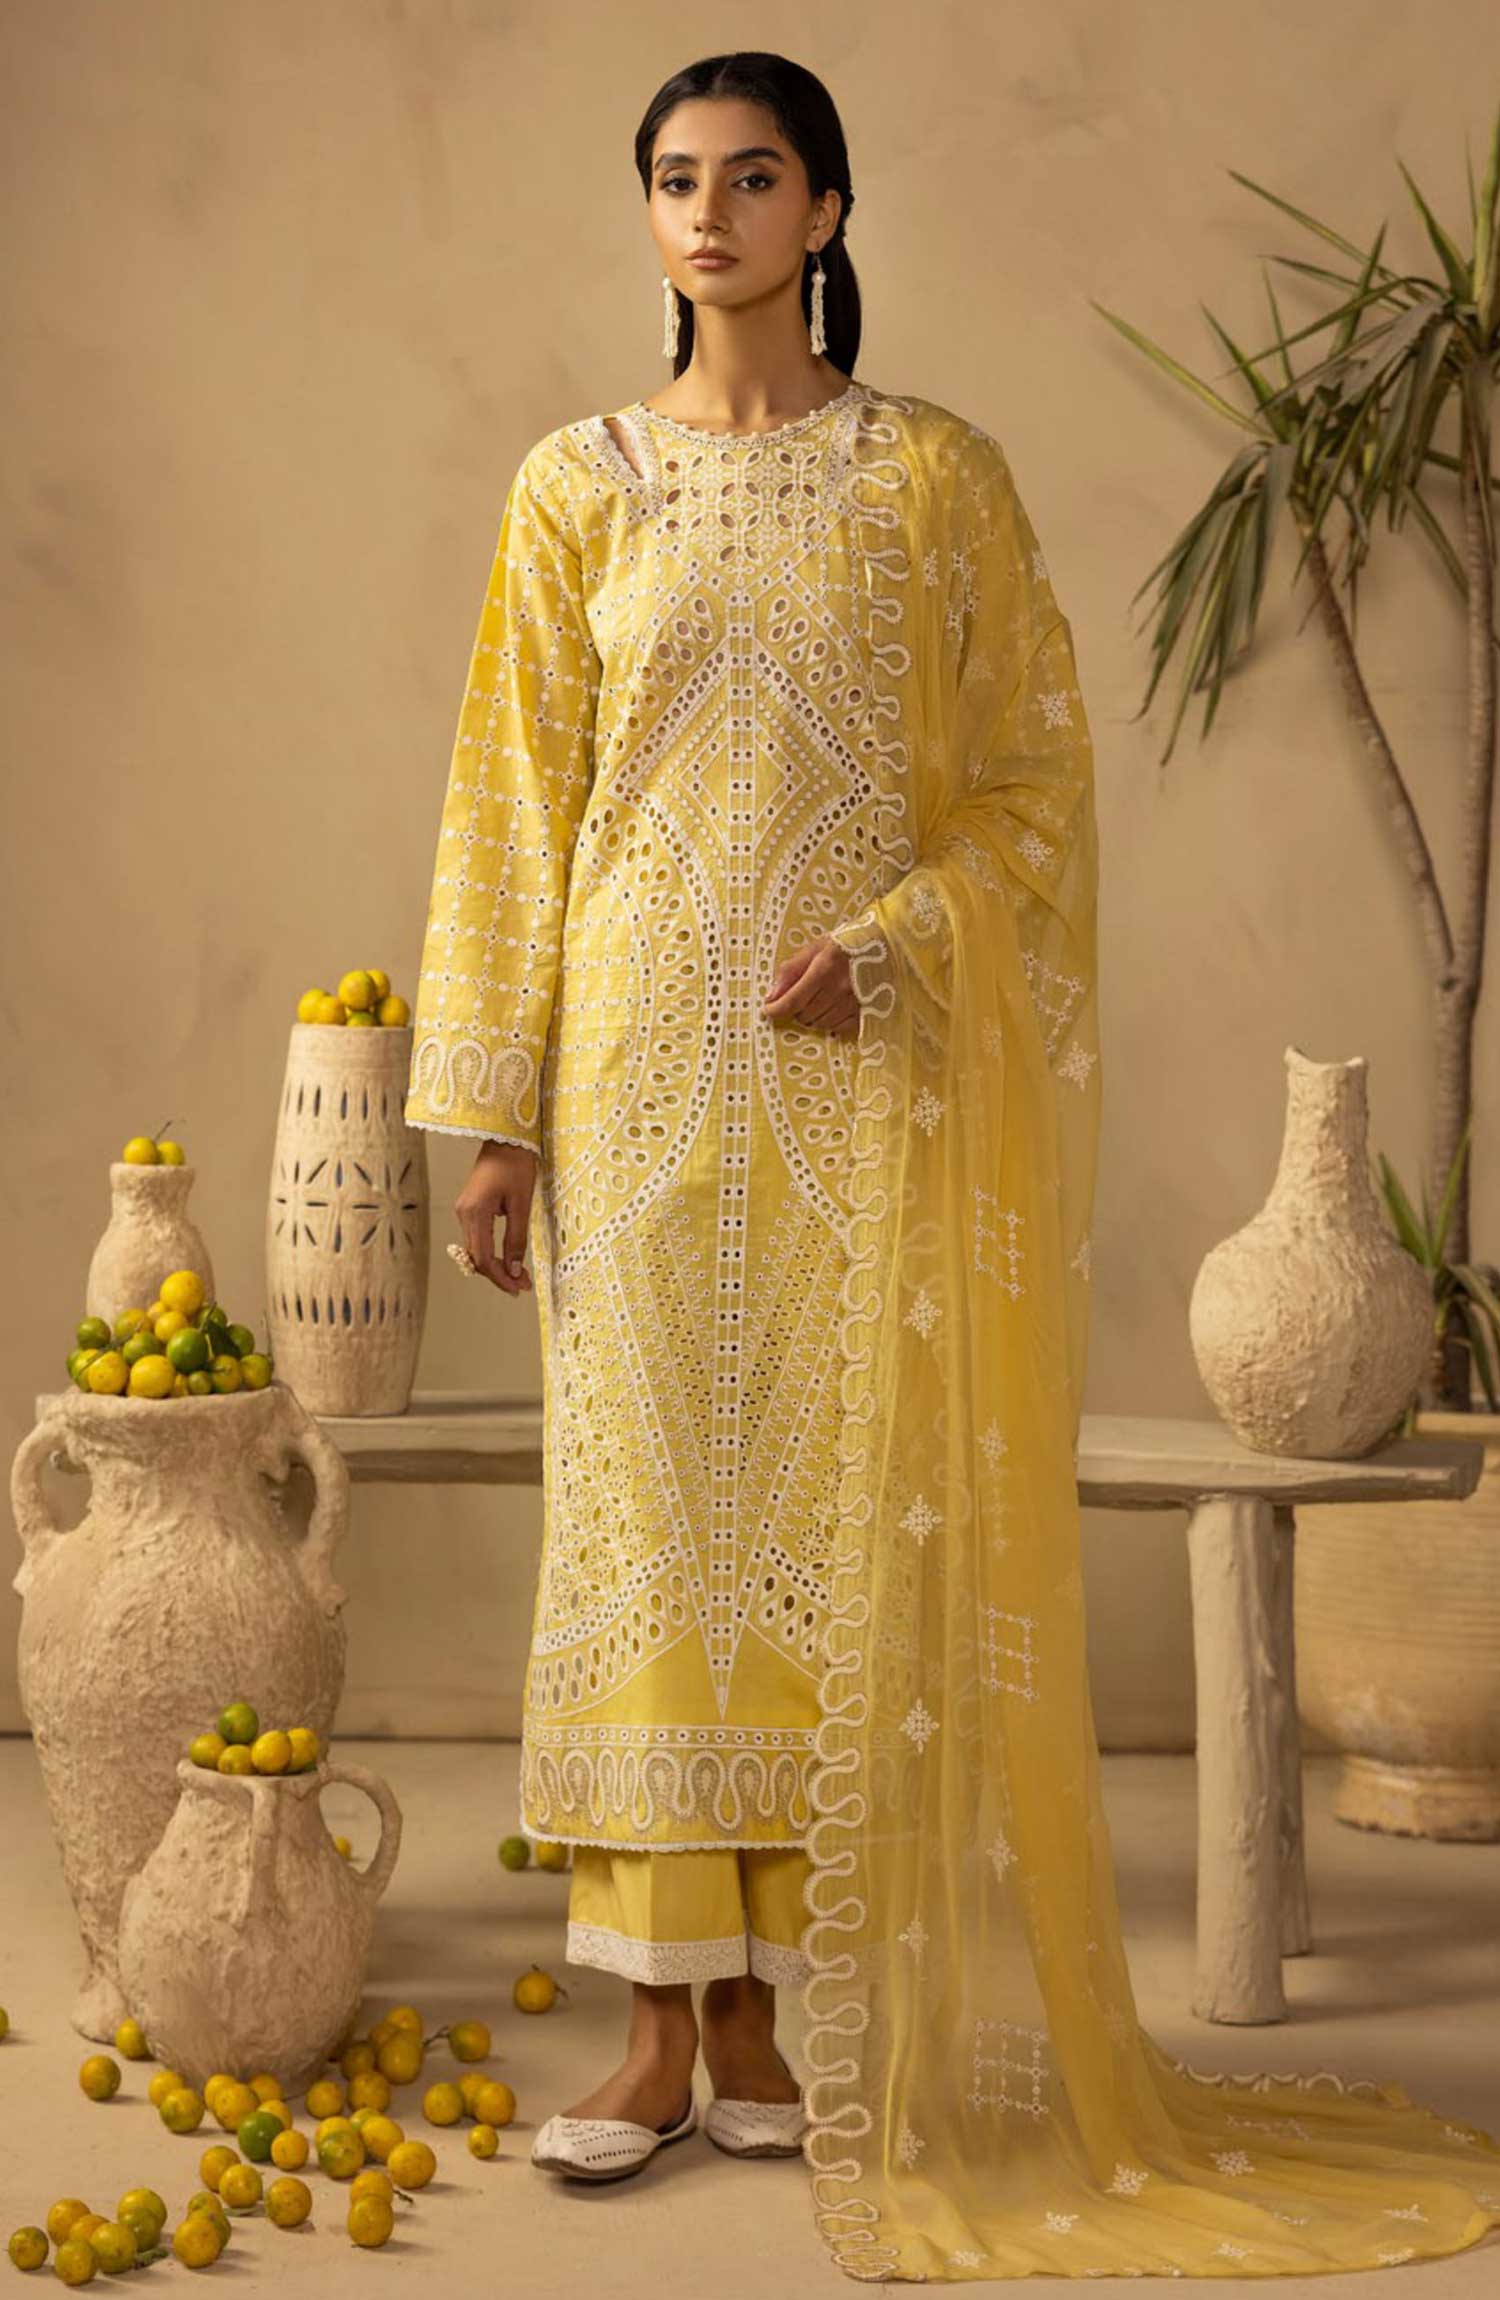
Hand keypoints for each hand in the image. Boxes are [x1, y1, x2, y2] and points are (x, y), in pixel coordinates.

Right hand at [455, 1141, 536, 1293]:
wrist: (505, 1139)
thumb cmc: (516, 1165)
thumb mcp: (521, 1204)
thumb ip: (516, 1239)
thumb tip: (515, 1270)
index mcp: (474, 1213)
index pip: (484, 1259)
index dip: (501, 1278)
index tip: (519, 1288)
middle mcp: (463, 1214)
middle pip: (477, 1258)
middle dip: (499, 1275)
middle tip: (523, 1286)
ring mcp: (464, 1211)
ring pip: (476, 1250)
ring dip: (495, 1265)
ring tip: (519, 1276)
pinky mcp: (469, 1208)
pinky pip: (477, 1238)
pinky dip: (491, 1252)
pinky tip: (507, 1258)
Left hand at [761, 935, 859, 1037]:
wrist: (886, 946)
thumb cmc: (847, 944)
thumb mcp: (816, 948)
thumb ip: (791, 970)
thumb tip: (771, 996)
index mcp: (824, 969)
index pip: (793, 1000)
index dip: (776, 1009)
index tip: (768, 1010)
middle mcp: (840, 989)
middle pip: (804, 1015)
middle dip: (796, 1008)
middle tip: (802, 995)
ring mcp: (854, 1003)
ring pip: (820, 1023)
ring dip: (813, 1015)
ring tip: (819, 998)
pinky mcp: (866, 1012)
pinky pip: (838, 1028)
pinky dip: (831, 1021)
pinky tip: (833, 1007)